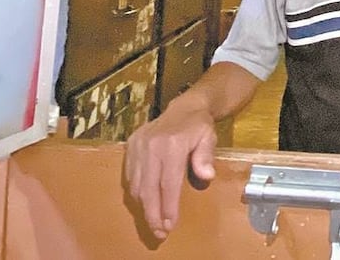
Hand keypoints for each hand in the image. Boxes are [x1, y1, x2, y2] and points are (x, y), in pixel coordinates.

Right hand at [124, 104, 217, 238]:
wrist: (185, 106)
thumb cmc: (200, 127)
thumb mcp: (209, 138)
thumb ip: (206, 157)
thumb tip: (206, 176)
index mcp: (172, 145)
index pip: (168, 183)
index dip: (168, 207)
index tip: (170, 225)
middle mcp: (151, 145)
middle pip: (148, 188)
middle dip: (153, 214)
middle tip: (159, 232)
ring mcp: (138, 145)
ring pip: (136, 185)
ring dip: (144, 206)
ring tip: (154, 222)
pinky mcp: (131, 145)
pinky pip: (130, 175)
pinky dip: (137, 192)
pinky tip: (146, 202)